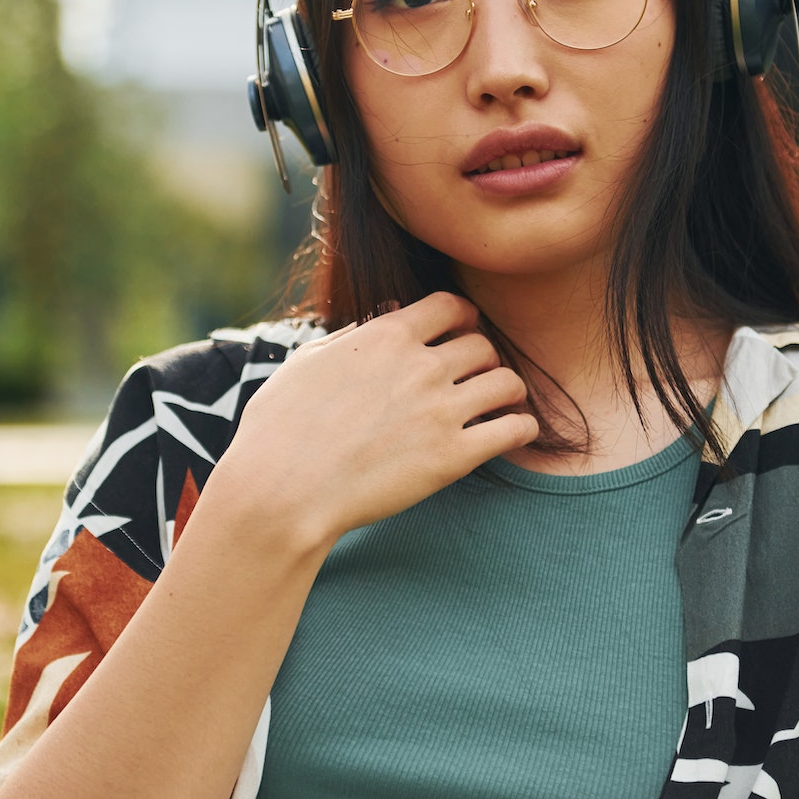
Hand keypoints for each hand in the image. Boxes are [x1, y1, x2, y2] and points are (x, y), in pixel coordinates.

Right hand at [206, 292, 537, 548]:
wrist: (281, 493)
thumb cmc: (278, 430)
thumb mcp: (306, 363)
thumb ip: (351, 339)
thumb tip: (380, 322)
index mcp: (386, 336)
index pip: (452, 305)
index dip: (461, 318)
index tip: (460, 333)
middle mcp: (421, 366)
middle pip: (482, 344)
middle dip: (480, 359)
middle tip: (473, 378)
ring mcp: (441, 411)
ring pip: (508, 382)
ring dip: (506, 390)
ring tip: (498, 404)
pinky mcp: (454, 457)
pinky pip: (515, 429)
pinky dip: (520, 427)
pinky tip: (511, 433)